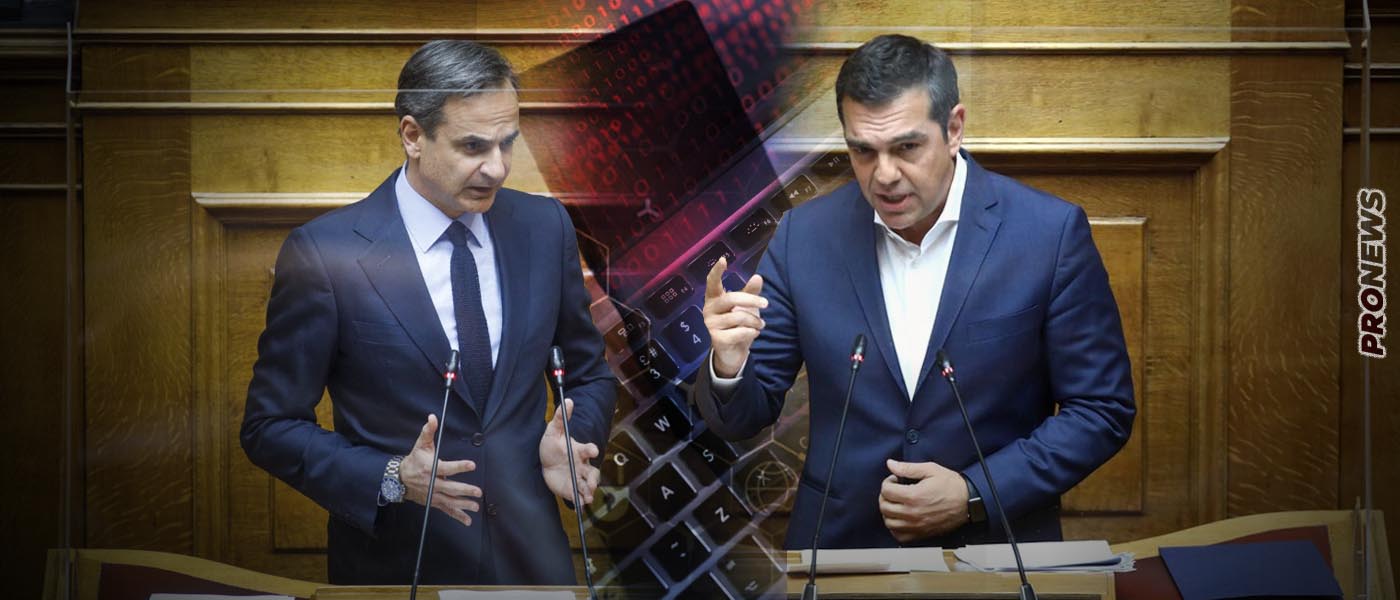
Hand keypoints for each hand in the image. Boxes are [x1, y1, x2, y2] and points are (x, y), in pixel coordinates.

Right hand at [401, 414, 481, 526]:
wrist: (399, 479)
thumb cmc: (414, 460)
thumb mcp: (420, 444)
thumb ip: (428, 431)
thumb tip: (433, 417)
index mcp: (430, 468)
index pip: (447, 467)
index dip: (459, 466)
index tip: (472, 465)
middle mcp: (432, 483)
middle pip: (450, 488)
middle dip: (465, 490)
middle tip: (478, 491)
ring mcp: (433, 495)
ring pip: (450, 501)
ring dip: (463, 505)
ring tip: (476, 507)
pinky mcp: (433, 502)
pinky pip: (446, 510)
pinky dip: (457, 516)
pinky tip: (467, 520)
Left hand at [539, 398, 600, 505]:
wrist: (544, 462)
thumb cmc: (551, 445)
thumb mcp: (553, 431)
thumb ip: (560, 418)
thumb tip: (568, 401)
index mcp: (578, 451)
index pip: (588, 449)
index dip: (591, 449)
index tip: (592, 450)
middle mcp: (581, 465)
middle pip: (593, 472)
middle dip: (593, 479)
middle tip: (591, 484)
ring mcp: (578, 478)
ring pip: (588, 485)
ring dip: (589, 491)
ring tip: (587, 497)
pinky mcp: (572, 489)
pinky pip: (579, 496)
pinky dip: (581, 501)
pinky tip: (580, 506)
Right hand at [703, 257, 766, 377]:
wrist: (733, 352)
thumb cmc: (738, 324)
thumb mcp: (746, 307)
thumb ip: (750, 292)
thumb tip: (758, 277)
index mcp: (714, 299)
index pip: (712, 282)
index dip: (717, 271)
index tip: (723, 259)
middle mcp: (709, 310)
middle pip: (731, 298)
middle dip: (751, 300)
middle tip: (766, 303)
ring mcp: (711, 325)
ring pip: (739, 316)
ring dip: (755, 321)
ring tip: (760, 324)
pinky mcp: (717, 339)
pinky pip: (740, 331)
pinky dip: (752, 332)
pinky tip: (753, 334)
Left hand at [879, 459, 970, 542]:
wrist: (968, 502)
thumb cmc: (952, 486)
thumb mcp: (931, 470)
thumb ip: (908, 468)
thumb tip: (891, 464)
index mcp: (914, 496)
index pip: (886, 491)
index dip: (888, 482)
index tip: (895, 480)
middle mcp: (913, 513)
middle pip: (884, 507)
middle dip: (885, 496)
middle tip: (893, 491)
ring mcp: (916, 525)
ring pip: (889, 522)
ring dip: (888, 512)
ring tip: (896, 504)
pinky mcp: (921, 534)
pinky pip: (899, 536)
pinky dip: (895, 528)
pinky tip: (900, 518)